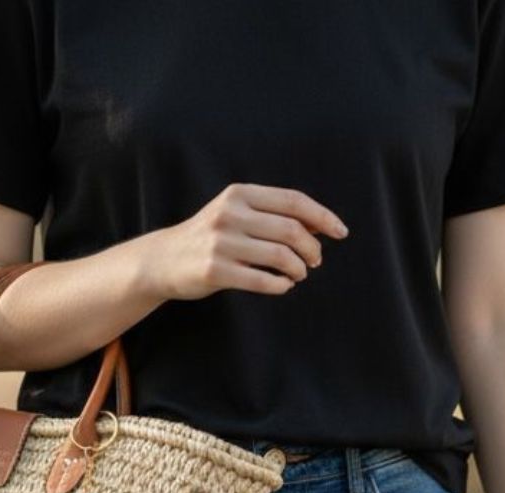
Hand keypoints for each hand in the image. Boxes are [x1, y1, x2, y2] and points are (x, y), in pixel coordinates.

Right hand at [140, 182, 349, 301]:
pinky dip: (281, 285)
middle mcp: (230, 214)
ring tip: (298, 274)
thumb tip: (317, 227)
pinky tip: (283, 286)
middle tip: (315, 261)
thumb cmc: (209, 237)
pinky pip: (262, 280)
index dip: (322, 217)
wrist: (164, 260)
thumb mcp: (235, 213)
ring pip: (280, 256)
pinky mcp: (216, 271)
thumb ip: (271, 215)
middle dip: (312, 249)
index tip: (340, 232)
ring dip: (298, 269)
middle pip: (291, 230)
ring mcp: (221, 243)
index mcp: (240, 194)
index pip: (294, 201)